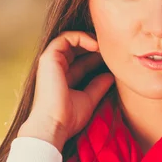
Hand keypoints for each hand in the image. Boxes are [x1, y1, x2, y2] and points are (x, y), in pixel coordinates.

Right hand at [18, 30, 114, 148]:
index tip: (112, 57)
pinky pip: (65, 38)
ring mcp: (51, 62)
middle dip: (94, 45)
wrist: (54, 124)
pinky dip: (80, 37)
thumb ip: (98, 87)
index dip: (97, 57)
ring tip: (104, 45)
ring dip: (89, 39)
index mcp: (64, 78)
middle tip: (110, 47)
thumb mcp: (89, 99)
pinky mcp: (48, 58)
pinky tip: (95, 45)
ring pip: (70, 40)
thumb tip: (111, 76)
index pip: (82, 62)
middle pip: (76, 49)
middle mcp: (56, 68)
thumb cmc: (69, 117)